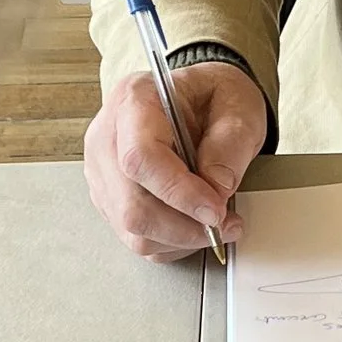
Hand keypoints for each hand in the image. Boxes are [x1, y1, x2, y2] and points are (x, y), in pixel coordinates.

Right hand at [84, 64, 267, 263]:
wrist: (198, 102)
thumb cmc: (212, 98)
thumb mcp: (238, 105)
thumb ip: (231, 141)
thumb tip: (217, 187)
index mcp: (134, 102)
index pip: (141, 157)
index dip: (178, 192)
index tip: (215, 209)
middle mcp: (108, 138)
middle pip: (131, 204)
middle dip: (185, 226)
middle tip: (224, 222)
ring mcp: (103, 172)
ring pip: (132, 229)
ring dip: (181, 237)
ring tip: (215, 223)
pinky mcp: (110, 199)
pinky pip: (136, 238)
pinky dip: (172, 242)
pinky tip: (193, 225)